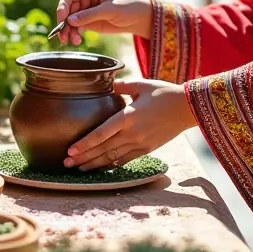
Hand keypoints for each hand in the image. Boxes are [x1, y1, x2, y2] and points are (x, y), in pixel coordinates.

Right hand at [55, 0, 152, 45]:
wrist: (141, 19)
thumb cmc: (129, 7)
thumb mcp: (110, 10)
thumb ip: (90, 15)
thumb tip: (70, 21)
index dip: (63, 5)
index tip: (62, 19)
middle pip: (68, 8)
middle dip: (64, 22)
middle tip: (63, 35)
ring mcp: (88, 10)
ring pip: (71, 19)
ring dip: (69, 30)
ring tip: (72, 41)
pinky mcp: (90, 21)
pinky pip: (77, 27)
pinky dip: (75, 33)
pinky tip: (77, 40)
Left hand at [64, 78, 194, 170]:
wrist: (187, 108)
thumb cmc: (164, 93)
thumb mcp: (141, 84)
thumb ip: (121, 85)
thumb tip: (106, 82)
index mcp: (128, 116)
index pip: (101, 133)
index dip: (85, 143)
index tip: (70, 150)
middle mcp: (132, 133)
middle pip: (103, 149)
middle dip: (83, 157)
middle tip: (65, 164)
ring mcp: (140, 143)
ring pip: (112, 158)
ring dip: (94, 164)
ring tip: (78, 169)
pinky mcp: (147, 149)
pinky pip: (125, 160)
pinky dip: (111, 165)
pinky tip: (100, 167)